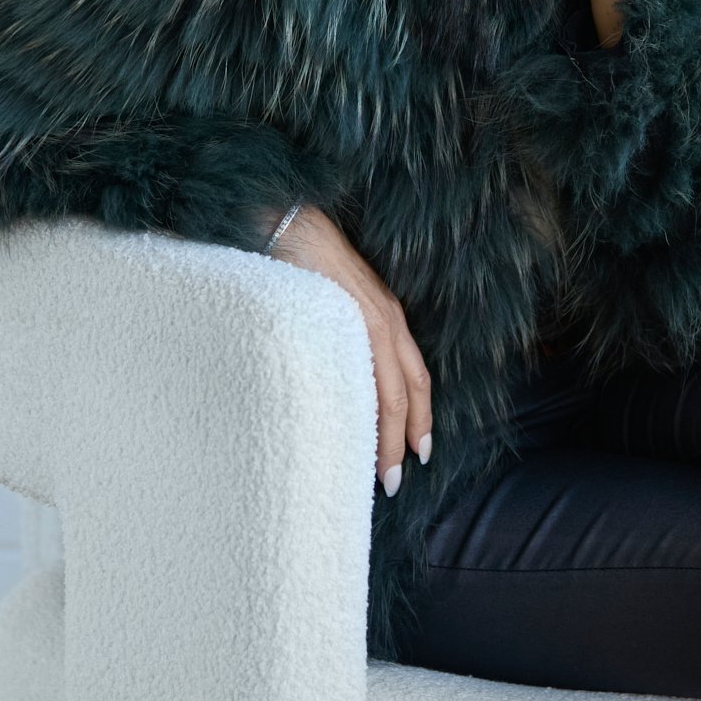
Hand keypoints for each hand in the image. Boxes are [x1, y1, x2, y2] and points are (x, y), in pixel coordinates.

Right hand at [262, 204, 431, 498]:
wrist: (283, 220)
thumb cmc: (300, 262)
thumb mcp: (333, 305)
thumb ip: (341, 337)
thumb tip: (334, 379)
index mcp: (385, 318)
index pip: (413, 378)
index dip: (417, 418)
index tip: (417, 453)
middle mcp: (386, 319)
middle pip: (409, 391)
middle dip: (406, 438)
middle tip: (396, 481)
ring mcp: (368, 318)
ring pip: (390, 390)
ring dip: (389, 435)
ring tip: (383, 473)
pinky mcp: (346, 318)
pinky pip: (363, 372)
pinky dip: (364, 408)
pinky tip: (355, 432)